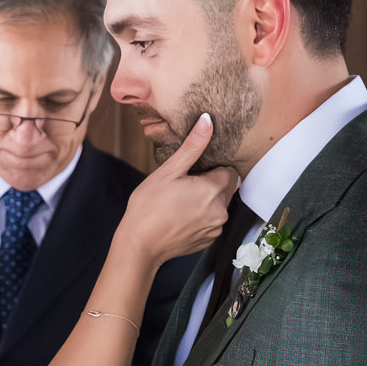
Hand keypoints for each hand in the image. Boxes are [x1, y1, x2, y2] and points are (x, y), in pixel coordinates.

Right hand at [118, 114, 237, 266]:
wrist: (140, 245)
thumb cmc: (149, 206)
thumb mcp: (169, 171)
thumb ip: (192, 146)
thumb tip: (207, 120)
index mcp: (213, 190)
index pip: (226, 171)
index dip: (209, 169)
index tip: (191, 173)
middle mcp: (220, 210)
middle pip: (223, 189)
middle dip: (207, 185)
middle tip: (181, 188)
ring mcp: (215, 228)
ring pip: (217, 206)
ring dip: (204, 202)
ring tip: (179, 203)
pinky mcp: (208, 241)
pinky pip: (210, 223)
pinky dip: (200, 218)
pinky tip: (180, 218)